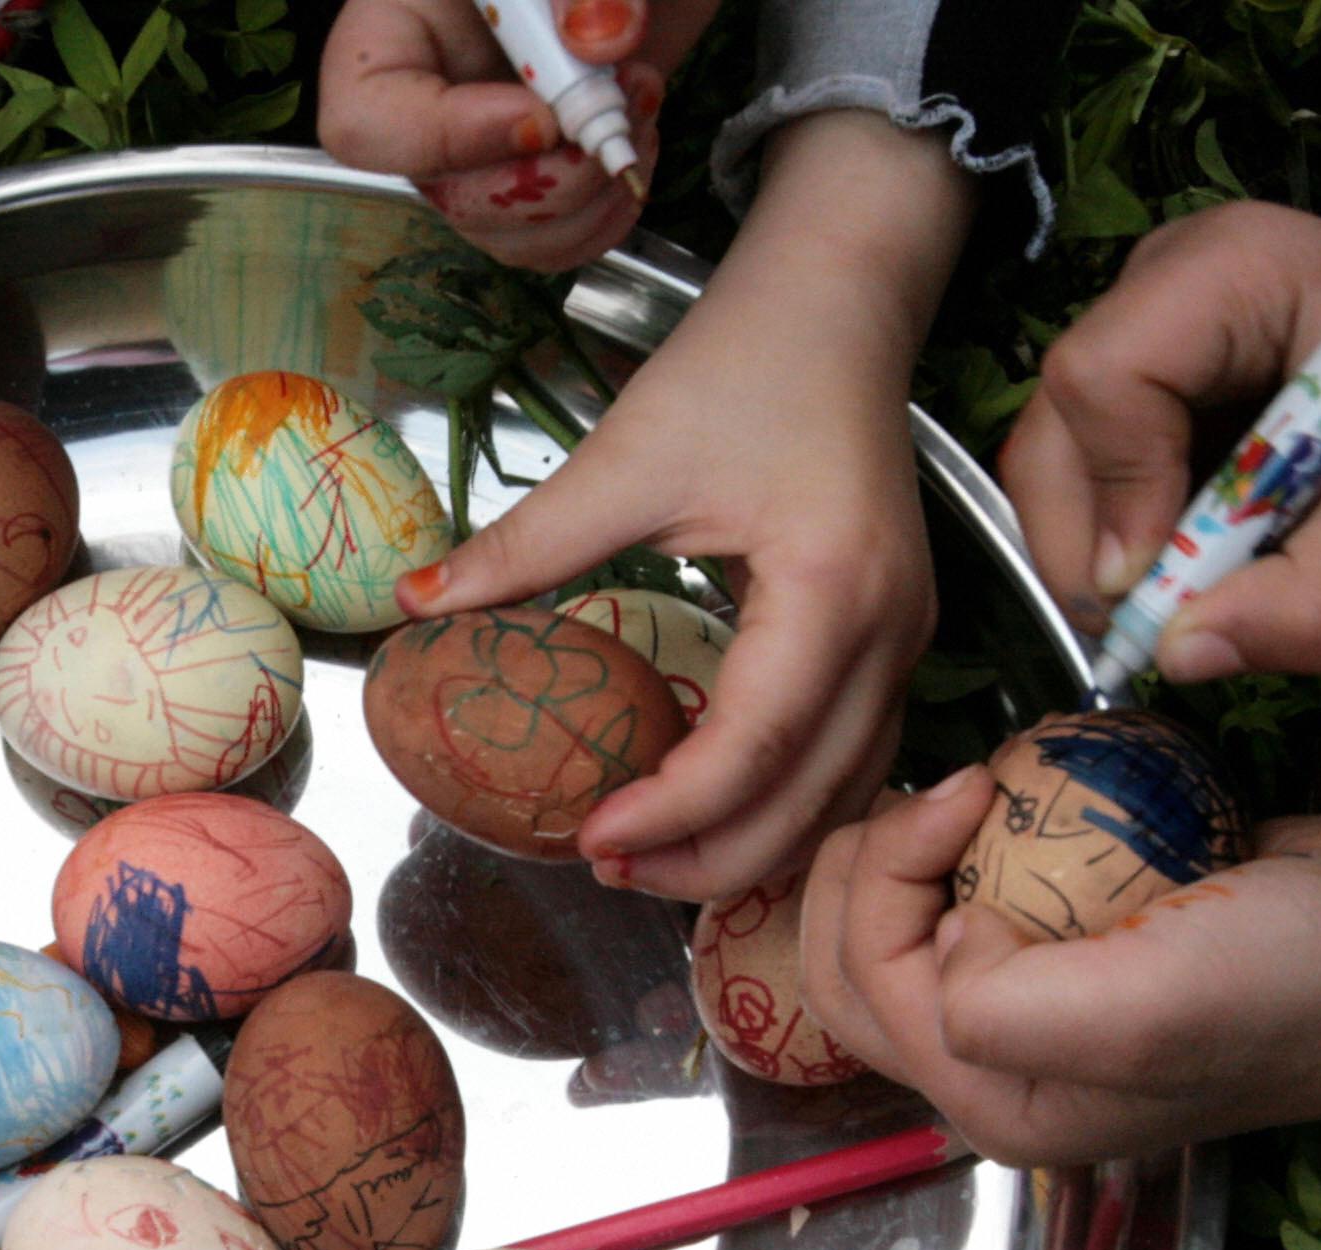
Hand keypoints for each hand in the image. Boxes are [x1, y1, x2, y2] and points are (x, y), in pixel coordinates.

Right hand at [319, 0, 706, 270]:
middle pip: (444, 195)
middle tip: (615, 117)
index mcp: (398, 24)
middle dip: (543, 182)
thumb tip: (600, 39)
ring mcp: (488, 138)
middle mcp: (431, 91)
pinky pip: (553, 238)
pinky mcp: (544, 167)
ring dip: (585, 200)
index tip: (541, 117)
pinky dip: (606, 215)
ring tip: (637, 116)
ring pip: (503, 232)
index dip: (447, 142)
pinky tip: (636, 145)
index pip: (366, 123)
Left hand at [398, 110, 971, 897]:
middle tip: (605, 872)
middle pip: (809, 801)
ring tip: (643, 859)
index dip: (670, 810)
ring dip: (748, 846)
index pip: (753, 745)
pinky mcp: (894, 644)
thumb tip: (415, 602)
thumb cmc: (744, 366)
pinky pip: (850, 764)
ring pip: (842, 798)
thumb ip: (524, 544)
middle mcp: (889, 633)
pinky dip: (784, 810)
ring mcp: (905, 644)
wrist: (836, 305)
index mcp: (830, 590)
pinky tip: (705, 817)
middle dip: (707, 859)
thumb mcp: (624, 456)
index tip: (588, 840)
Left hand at [797, 767, 1320, 1163]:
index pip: (861, 979)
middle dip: (874, 860)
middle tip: (955, 787)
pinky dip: (976, 832)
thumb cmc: (1289, 992)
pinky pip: (974, 881)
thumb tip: (942, 939)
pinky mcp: (1075, 934)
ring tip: (982, 786)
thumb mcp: (1130, 1014)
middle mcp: (998, 1058)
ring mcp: (1035, 994)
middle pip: (854, 956)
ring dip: (918, 841)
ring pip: (904, 915)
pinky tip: (1020, 788)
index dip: (888, 871)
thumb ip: (991, 1005)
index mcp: (990, 1098)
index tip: (969, 790)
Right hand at [1002, 128, 1320, 680]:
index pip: (1100, 379)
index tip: (1169, 580)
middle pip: (1050, 434)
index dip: (1115, 494)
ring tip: (1196, 594)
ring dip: (1107, 557)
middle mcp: (1159, 284)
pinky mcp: (1139, 378)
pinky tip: (1199, 557)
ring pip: (1053, 465)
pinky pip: (1085, 476)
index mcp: (1230, 273)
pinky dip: (1125, 543)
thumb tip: (1180, 657)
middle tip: (1168, 623)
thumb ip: (1319, 595)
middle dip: (1090, 550)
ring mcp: (1139, 327)